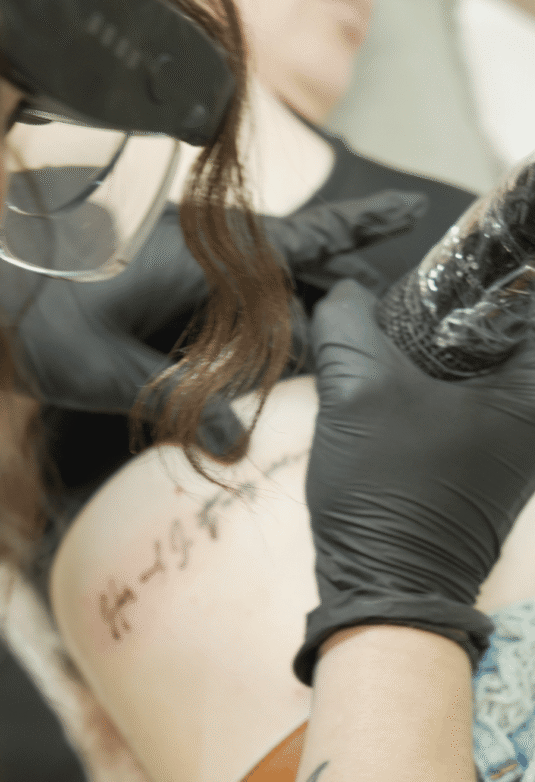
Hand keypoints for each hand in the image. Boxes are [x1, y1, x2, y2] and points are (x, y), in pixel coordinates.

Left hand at [0, 191, 426, 454]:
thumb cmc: (41, 331)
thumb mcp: (112, 372)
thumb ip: (182, 403)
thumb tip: (236, 447)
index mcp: (195, 258)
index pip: (294, 239)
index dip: (354, 232)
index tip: (407, 212)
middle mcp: (195, 250)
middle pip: (290, 256)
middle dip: (334, 274)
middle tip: (374, 293)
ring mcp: (180, 260)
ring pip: (261, 273)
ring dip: (296, 294)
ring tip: (328, 317)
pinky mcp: (164, 275)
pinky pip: (230, 286)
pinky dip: (258, 306)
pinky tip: (264, 338)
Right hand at [294, 279, 534, 685]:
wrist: (384, 586)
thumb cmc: (386, 489)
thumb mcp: (357, 388)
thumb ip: (347, 322)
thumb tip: (345, 291)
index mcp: (530, 392)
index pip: (516, 298)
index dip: (467, 275)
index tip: (418, 278)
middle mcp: (533, 413)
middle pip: (492, 329)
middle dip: (440, 313)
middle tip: (390, 314)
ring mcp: (513, 438)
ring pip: (471, 360)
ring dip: (426, 348)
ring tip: (380, 348)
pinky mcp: (485, 456)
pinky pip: (460, 393)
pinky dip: (426, 380)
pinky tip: (385, 386)